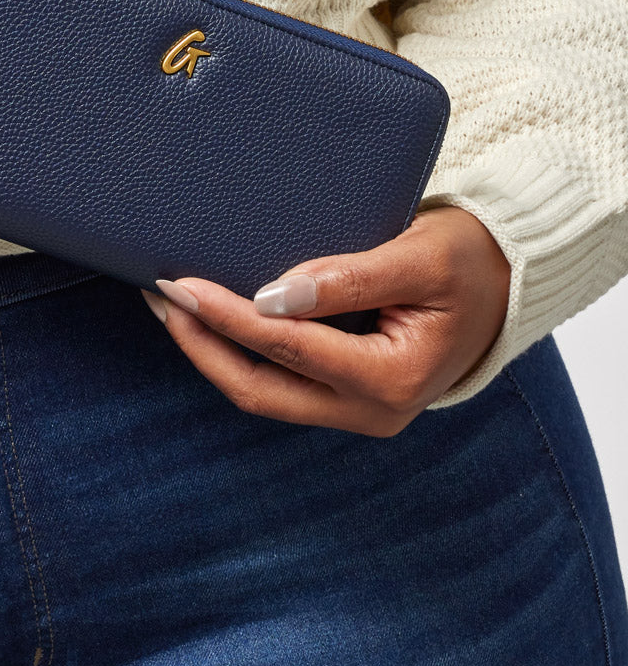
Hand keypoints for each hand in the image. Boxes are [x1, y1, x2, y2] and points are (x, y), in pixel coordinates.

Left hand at [142, 206, 511, 434]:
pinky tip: (211, 316)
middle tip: (159, 295)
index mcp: (392, 381)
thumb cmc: (469, 260)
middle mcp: (372, 410)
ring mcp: (357, 409)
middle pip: (259, 389)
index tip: (180, 282)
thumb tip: (272, 295)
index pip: (286, 348)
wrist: (506, 280)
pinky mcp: (345, 394)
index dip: (225, 316)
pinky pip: (279, 381)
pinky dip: (239, 351)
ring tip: (170, 303)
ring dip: (212, 350)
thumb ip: (350, 277)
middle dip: (201, 345)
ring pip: (263, 391)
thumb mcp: (420, 255)